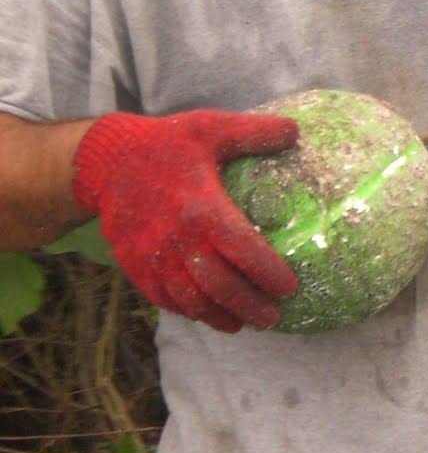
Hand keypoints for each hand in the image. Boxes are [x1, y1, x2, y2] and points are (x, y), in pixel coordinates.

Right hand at [71, 110, 301, 332]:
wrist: (105, 161)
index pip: (241, 249)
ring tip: (242, 324)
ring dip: (218, 316)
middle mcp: (176, 239)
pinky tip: (205, 314)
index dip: (267, 273)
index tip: (290, 288)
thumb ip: (254, 132)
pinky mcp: (134, 265)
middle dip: (248, 306)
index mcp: (201, 207)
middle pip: (218, 285)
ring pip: (189, 299)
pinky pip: (163, 297)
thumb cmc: (165, 143)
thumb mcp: (211, 128)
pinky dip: (186, 310)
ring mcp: (152, 256)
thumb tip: (296, 132)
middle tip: (272, 318)